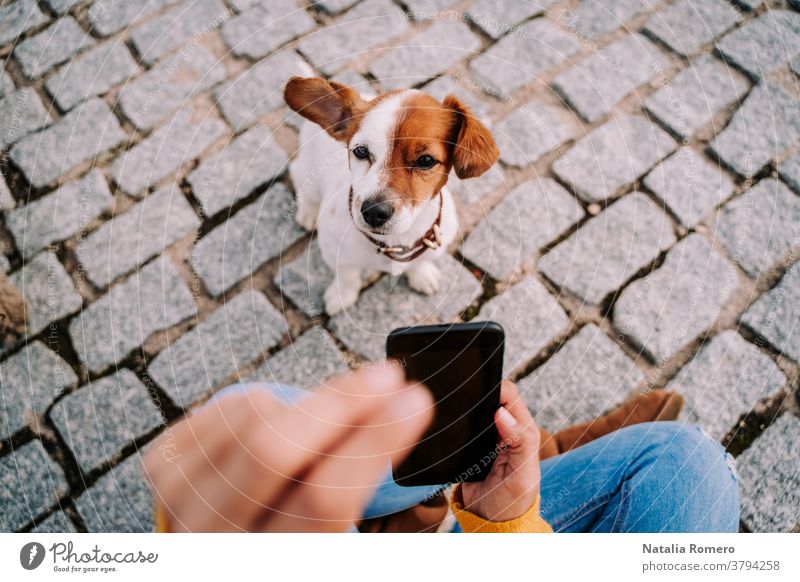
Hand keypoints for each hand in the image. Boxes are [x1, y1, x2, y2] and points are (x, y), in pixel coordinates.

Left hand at [143, 365, 432, 531]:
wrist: (221, 552)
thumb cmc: (291, 538)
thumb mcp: (327, 537)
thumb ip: (354, 487)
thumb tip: (404, 410)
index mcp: (278, 561)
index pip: (325, 499)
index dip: (374, 441)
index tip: (414, 400)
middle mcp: (217, 538)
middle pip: (273, 449)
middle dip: (341, 402)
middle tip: (388, 375)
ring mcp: (179, 500)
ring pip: (252, 417)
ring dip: (303, 408)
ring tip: (319, 425)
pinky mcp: (162, 467)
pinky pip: (226, 405)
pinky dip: (265, 404)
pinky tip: (276, 425)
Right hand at [460, 380, 541, 521]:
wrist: (490, 523)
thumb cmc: (513, 502)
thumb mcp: (522, 476)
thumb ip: (520, 443)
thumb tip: (503, 413)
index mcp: (522, 430)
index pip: (509, 394)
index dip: (495, 388)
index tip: (477, 391)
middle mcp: (505, 429)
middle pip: (489, 397)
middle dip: (477, 394)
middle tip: (460, 400)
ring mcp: (486, 437)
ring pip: (474, 409)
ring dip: (464, 408)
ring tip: (451, 412)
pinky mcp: (469, 446)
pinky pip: (460, 427)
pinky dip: (453, 424)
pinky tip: (446, 427)